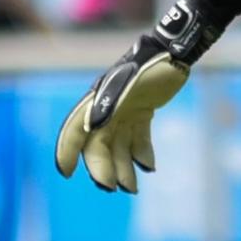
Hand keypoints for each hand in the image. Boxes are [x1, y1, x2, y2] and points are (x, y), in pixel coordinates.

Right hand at [54, 0, 216, 192]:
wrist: (175, 51)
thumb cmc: (150, 65)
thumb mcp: (130, 83)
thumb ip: (110, 103)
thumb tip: (92, 128)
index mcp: (97, 102)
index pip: (75, 131)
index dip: (66, 151)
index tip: (66, 173)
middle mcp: (107, 110)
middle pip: (98, 146)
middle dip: (103, 169)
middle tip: (114, 189)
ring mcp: (125, 112)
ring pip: (118, 147)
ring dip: (123, 168)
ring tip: (133, 188)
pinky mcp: (142, 112)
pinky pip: (138, 139)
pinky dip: (141, 154)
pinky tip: (149, 167)